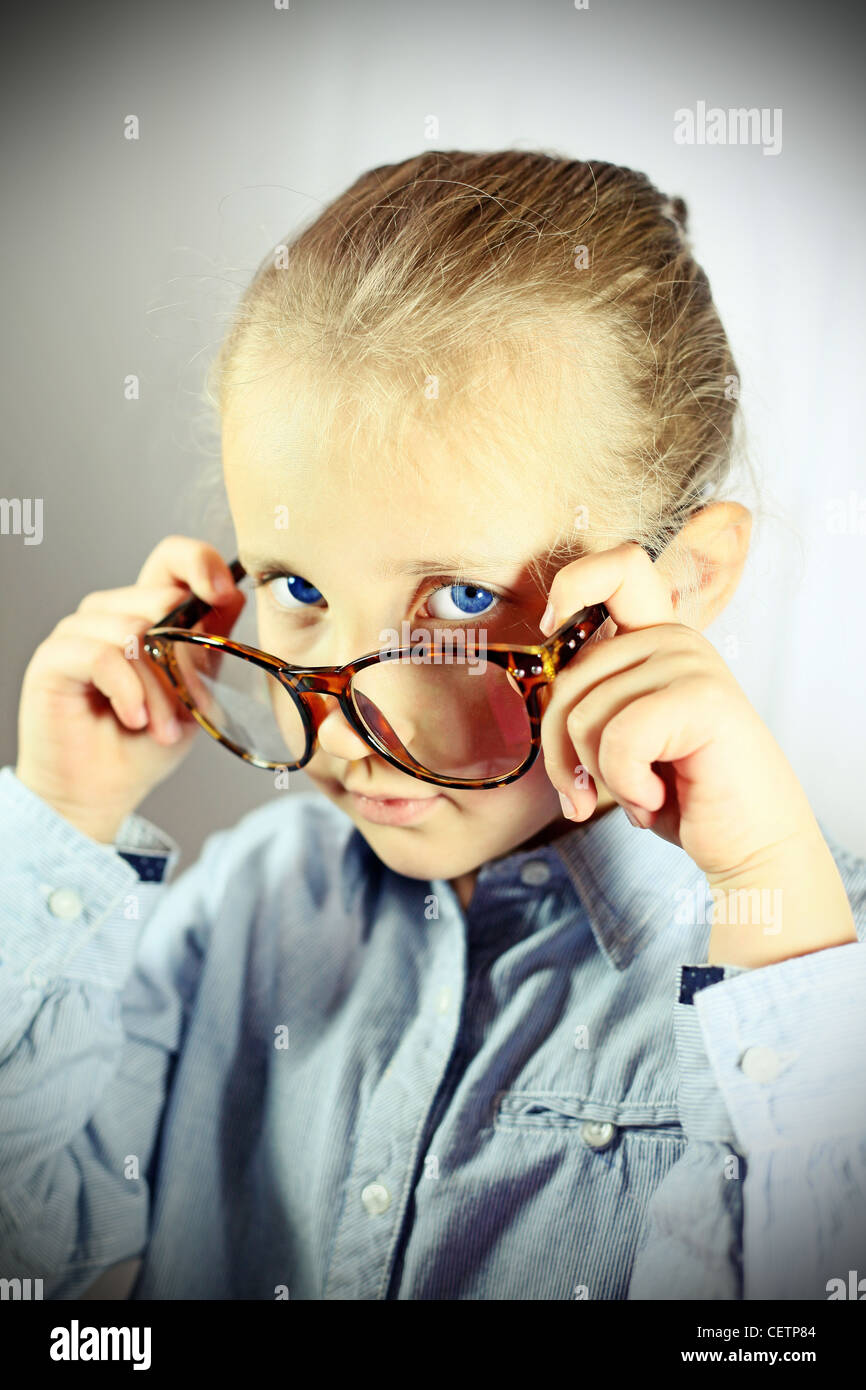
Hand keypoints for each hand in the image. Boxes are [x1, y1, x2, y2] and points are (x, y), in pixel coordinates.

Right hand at [15, 536, 243, 843]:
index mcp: (144, 614)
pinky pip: (102, 656)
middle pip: (161, 599)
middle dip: (184, 662)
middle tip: (186, 708)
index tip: (224, 590)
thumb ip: (209, 645)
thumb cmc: (143, 747)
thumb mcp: (195, 693)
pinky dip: (128, 692)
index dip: (200, 562)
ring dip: (158, 690)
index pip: (170, 559)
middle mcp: (107, 614)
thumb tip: (233, 596)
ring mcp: (77, 633)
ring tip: (161, 728)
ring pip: (134, 632)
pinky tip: (134, 719)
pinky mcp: (53, 659)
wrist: (102, 793)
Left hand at [538, 542, 855, 964]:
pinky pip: (617, 740)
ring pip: (583, 714)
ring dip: (599, 777)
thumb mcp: (618, 737)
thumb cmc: (680, 795)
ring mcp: (691, 662)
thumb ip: (586, 697)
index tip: (552, 630)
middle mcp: (674, 638)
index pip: (617, 566)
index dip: (571, 586)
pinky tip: (659, 798)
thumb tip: (526, 684)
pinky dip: (626, 785)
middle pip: (566, 679)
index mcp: (655, 638)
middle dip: (560, 753)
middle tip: (586, 796)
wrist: (748, 846)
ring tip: (642, 794)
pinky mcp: (702, 698)